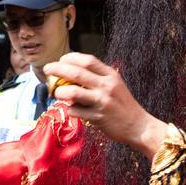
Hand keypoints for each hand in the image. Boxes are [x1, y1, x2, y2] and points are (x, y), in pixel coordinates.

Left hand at [44, 53, 167, 158]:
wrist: (138, 126)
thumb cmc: (123, 104)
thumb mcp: (115, 85)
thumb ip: (97, 78)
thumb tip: (71, 71)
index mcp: (111, 75)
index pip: (88, 60)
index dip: (71, 58)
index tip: (61, 60)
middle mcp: (106, 86)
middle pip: (76, 73)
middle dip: (58, 69)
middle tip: (47, 69)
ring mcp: (102, 102)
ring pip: (73, 92)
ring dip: (60, 92)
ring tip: (56, 93)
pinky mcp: (98, 117)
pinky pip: (75, 111)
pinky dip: (69, 109)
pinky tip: (70, 109)